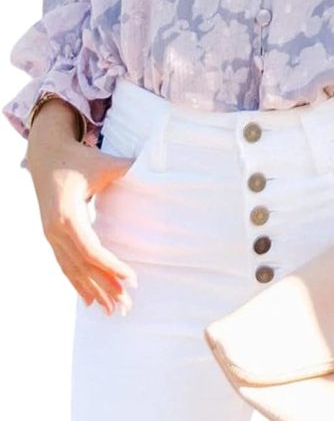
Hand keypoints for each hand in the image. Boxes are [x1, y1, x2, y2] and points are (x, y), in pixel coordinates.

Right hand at [26, 115, 138, 315]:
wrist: (46, 156)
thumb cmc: (78, 159)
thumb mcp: (103, 163)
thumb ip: (128, 167)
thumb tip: (155, 166)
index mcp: (67, 215)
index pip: (90, 250)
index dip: (110, 266)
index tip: (131, 278)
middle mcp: (55, 230)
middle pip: (82, 266)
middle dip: (105, 287)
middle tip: (126, 306)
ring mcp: (50, 236)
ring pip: (72, 270)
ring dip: (93, 290)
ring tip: (112, 310)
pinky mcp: (51, 238)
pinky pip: (64, 265)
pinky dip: (78, 283)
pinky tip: (90, 299)